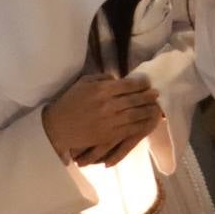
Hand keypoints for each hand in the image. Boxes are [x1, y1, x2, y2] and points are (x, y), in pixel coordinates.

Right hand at [42, 74, 162, 167]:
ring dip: (148, 110)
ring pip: (135, 114)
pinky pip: (129, 129)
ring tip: (156, 107)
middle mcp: (108, 104)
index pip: (127, 85)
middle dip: (148, 96)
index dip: (140, 84)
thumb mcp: (83, 83)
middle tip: (156, 94)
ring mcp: (109, 121)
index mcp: (101, 90)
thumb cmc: (69, 102)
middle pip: (134, 99)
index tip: (147, 83)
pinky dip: (141, 125)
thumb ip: (102, 78)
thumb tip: (118, 79)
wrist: (57, 127)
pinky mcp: (109, 135)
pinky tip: (147, 122)